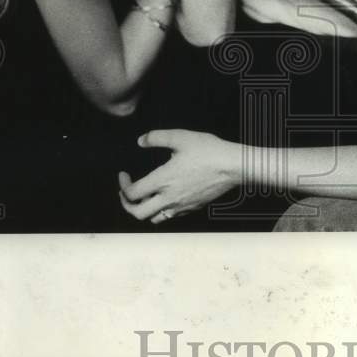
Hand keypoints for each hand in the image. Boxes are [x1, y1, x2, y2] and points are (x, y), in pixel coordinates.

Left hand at [118, 129, 240, 222]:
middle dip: (126, 204)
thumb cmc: (209, 151)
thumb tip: (141, 140)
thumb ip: (157, 137)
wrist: (233, 166)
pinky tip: (164, 198)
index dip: (122, 185)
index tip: (124, 175)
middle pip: (137, 213)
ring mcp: (181, 206)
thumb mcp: (181, 137)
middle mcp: (169, 197)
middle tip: (126, 192)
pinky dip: (160, 211)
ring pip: (153, 219)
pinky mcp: (192, 208)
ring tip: (143, 198)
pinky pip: (170, 216)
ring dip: (143, 210)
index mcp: (163, 180)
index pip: (132, 193)